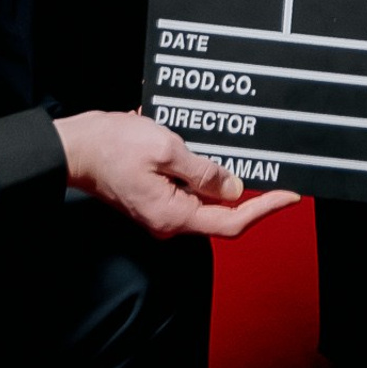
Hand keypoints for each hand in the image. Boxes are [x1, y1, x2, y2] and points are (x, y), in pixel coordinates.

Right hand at [54, 110, 299, 239]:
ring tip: (236, 147)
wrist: (76, 147)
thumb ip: (204, 172)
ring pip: (204, 196)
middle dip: (248, 190)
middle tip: (272, 168)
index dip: (265, 209)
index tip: (290, 195)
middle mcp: (169, 219)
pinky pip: (187, 186)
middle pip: (221, 212)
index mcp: (174, 215)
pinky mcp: (153, 195)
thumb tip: (234, 189)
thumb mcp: (168, 151)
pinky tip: (203, 145)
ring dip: (222, 174)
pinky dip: (200, 168)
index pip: (232, 222)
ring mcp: (160, 209)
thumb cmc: (113, 147)